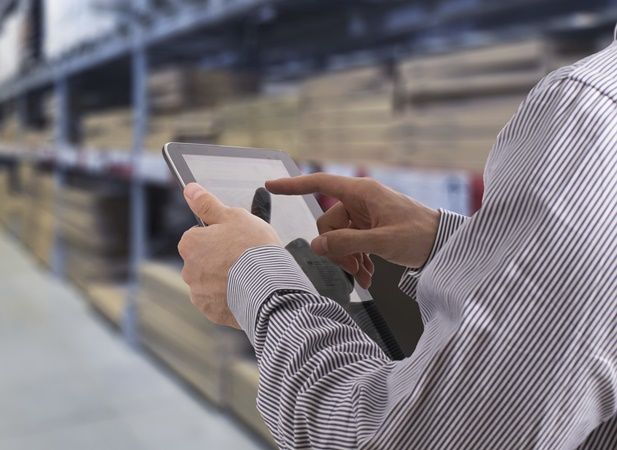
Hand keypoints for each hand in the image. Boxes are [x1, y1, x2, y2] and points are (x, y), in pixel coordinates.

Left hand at [178, 183, 281, 327]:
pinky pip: (219, 301)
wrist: (270, 287)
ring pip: (211, 281)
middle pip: (204, 259)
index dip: (219, 235)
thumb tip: (189, 189)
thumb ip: (208, 204)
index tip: (235, 239)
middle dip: (220, 258)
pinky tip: (247, 291)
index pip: (198, 235)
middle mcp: (188, 269)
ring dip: (225, 279)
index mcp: (190, 243)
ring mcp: (199, 293)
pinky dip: (229, 297)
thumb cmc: (253, 247)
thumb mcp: (233, 216)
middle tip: (245, 257)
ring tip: (250, 276)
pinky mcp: (211, 312)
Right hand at [266, 174, 439, 287]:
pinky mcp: (371, 228)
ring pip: (338, 237)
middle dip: (335, 248)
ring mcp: (365, 215)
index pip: (321, 184)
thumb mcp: (383, 241)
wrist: (443, 243)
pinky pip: (351, 243)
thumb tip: (317, 245)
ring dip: (347, 258)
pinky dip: (356, 259)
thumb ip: (348, 243)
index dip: (294, 185)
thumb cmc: (419, 234)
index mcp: (362, 193)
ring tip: (363, 276)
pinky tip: (367, 276)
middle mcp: (360, 201)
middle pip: (328, 223)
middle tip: (352, 268)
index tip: (271, 185)